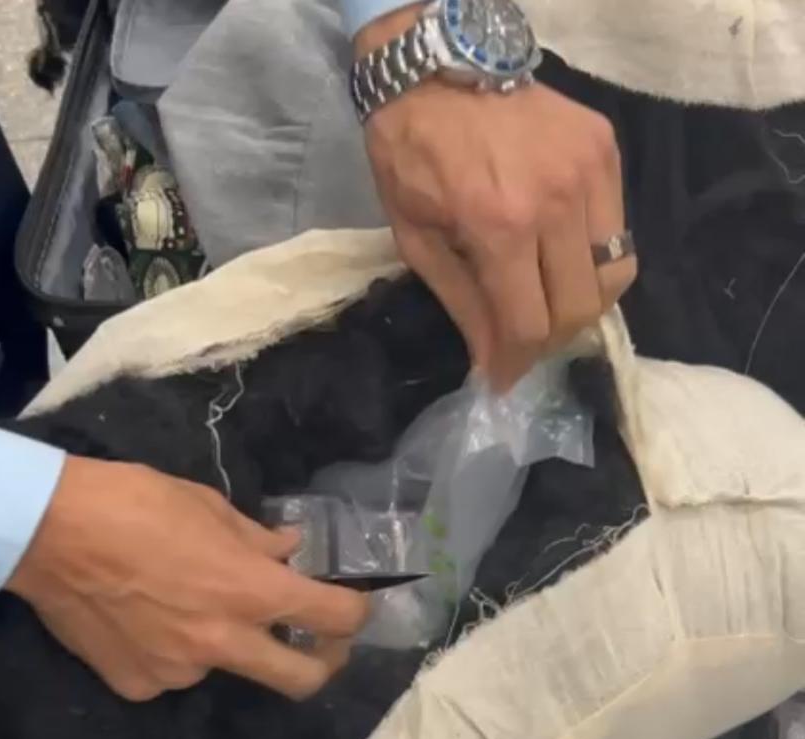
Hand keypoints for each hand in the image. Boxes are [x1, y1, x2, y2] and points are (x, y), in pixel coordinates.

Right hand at [8, 456, 369, 701]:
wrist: (45, 531)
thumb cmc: (131, 502)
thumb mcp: (207, 505)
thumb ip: (255, 539)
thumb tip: (286, 550)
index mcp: (250, 590)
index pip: (334, 617)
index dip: (355, 613)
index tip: (350, 606)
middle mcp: (223, 642)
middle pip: (302, 680)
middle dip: (321, 664)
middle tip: (314, 644)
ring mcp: (180, 671)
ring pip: (223, 667)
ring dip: (222, 644)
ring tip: (181, 605)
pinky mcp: (138, 685)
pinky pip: (171, 673)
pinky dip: (169, 652)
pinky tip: (141, 620)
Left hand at [357, 7, 635, 388]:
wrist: (435, 68)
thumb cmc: (411, 155)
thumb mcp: (418, 241)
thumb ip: (463, 306)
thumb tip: (493, 365)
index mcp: (500, 227)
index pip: (531, 325)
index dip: (518, 364)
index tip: (504, 380)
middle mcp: (556, 202)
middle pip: (580, 309)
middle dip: (551, 340)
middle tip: (524, 342)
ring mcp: (589, 172)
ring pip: (613, 274)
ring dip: (581, 303)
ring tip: (547, 302)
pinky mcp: (605, 149)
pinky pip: (618, 229)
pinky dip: (594, 257)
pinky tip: (560, 255)